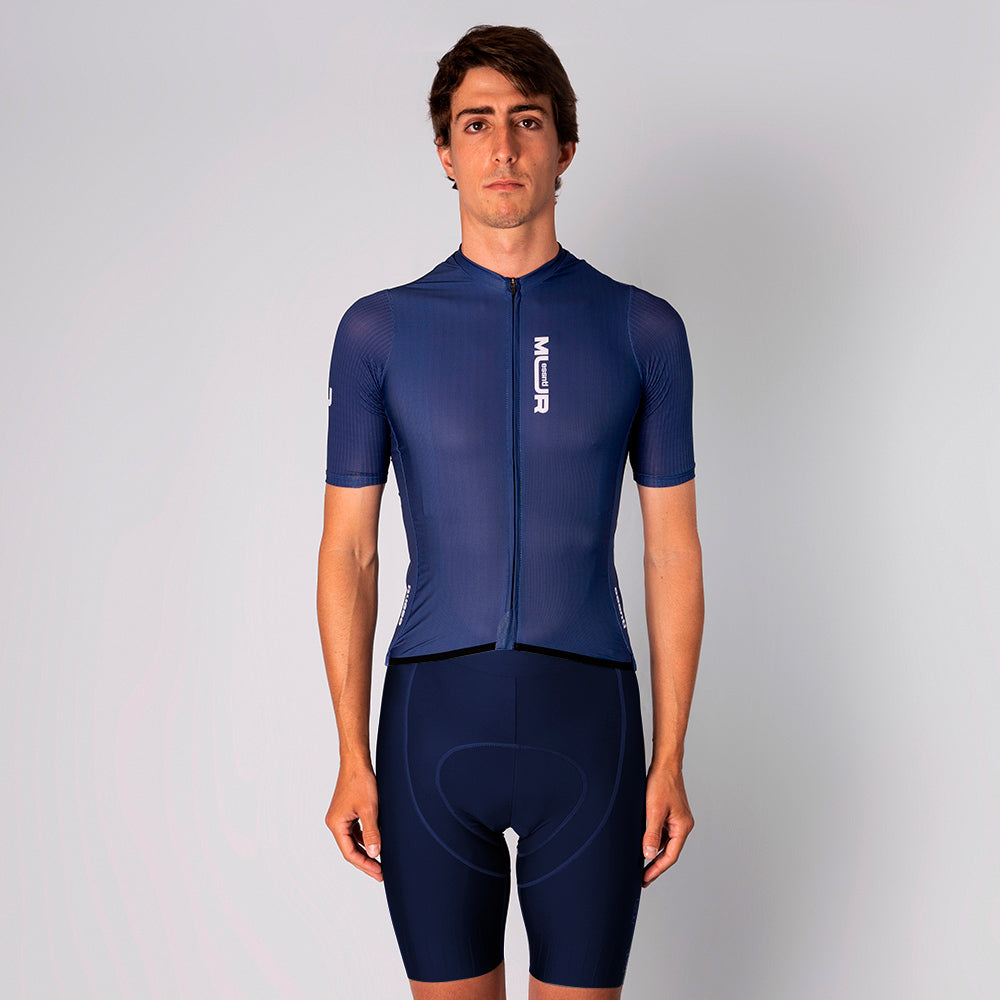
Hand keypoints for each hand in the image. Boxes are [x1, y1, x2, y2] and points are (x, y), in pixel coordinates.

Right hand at [326, 763, 382, 881]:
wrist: (357, 762)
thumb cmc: (360, 781)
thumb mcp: (370, 809)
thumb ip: (372, 832)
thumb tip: (375, 854)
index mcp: (336, 824)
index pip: (350, 852)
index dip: (365, 864)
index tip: (379, 872)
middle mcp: (335, 822)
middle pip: (350, 849)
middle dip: (366, 861)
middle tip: (381, 873)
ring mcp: (340, 817)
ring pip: (353, 841)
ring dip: (366, 851)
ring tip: (380, 862)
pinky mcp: (347, 811)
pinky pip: (355, 831)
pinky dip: (365, 839)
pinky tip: (376, 844)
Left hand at [641, 762, 693, 887]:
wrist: (665, 764)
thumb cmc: (661, 783)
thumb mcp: (653, 810)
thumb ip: (652, 833)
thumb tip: (648, 854)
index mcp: (682, 827)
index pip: (670, 856)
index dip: (657, 869)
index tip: (645, 879)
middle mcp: (683, 825)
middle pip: (669, 852)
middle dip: (655, 865)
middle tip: (642, 878)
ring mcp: (677, 820)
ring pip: (666, 843)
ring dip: (654, 853)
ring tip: (641, 865)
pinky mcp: (671, 814)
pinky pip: (663, 833)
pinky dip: (655, 841)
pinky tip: (644, 845)